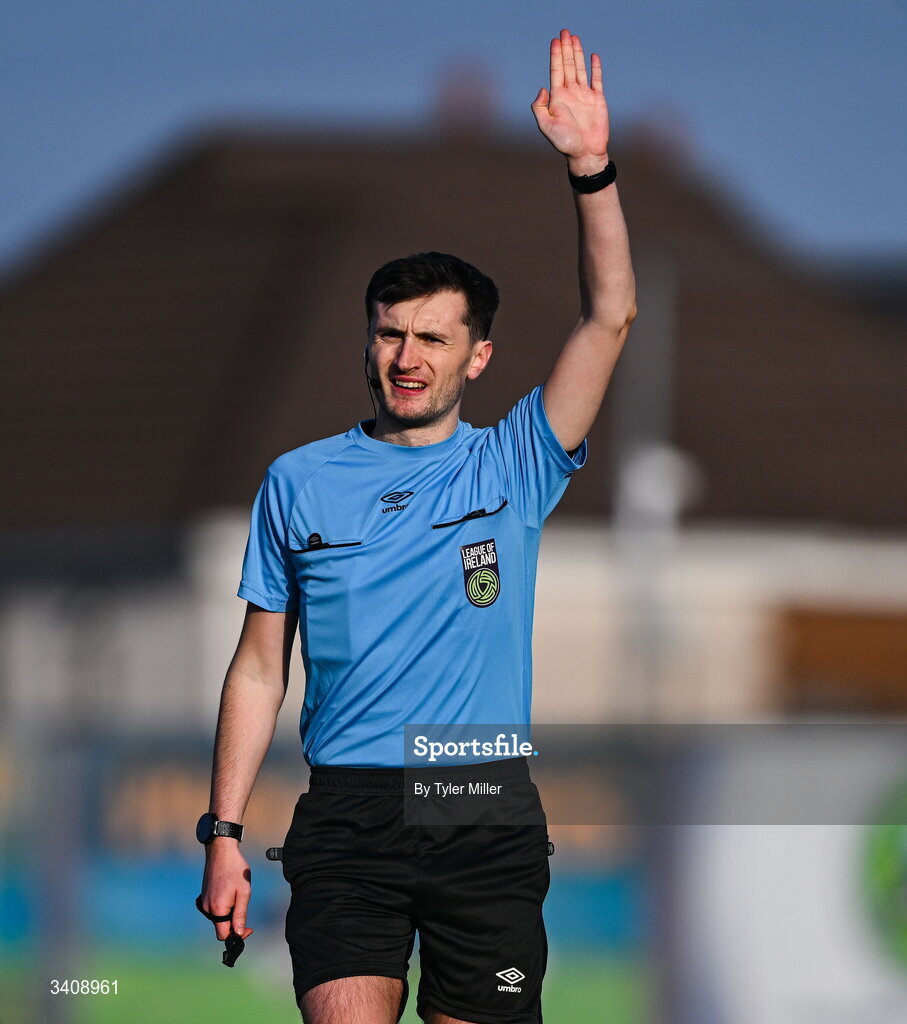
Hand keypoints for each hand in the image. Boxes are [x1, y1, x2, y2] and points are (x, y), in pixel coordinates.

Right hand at [199, 840, 253, 941]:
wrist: (221, 851)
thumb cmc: (235, 869)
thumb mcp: (244, 892)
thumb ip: (240, 914)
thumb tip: (238, 933)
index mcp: (217, 909)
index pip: (223, 935)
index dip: (237, 936)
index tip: (248, 928)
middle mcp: (207, 908)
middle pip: (221, 928)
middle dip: (234, 924)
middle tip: (245, 911)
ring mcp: (203, 902)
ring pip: (218, 919)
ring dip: (229, 915)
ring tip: (237, 896)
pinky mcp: (203, 897)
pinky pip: (214, 910)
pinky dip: (222, 909)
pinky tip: (230, 895)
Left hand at [531, 29, 609, 175]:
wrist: (585, 153)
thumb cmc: (564, 143)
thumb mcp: (545, 126)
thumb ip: (539, 107)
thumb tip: (543, 88)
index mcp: (558, 98)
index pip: (556, 71)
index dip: (555, 55)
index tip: (555, 40)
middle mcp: (570, 93)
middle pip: (567, 65)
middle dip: (565, 48)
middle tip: (564, 32)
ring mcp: (584, 95)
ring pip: (580, 69)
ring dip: (577, 53)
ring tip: (575, 38)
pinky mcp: (598, 100)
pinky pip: (597, 80)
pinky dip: (595, 68)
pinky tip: (593, 56)